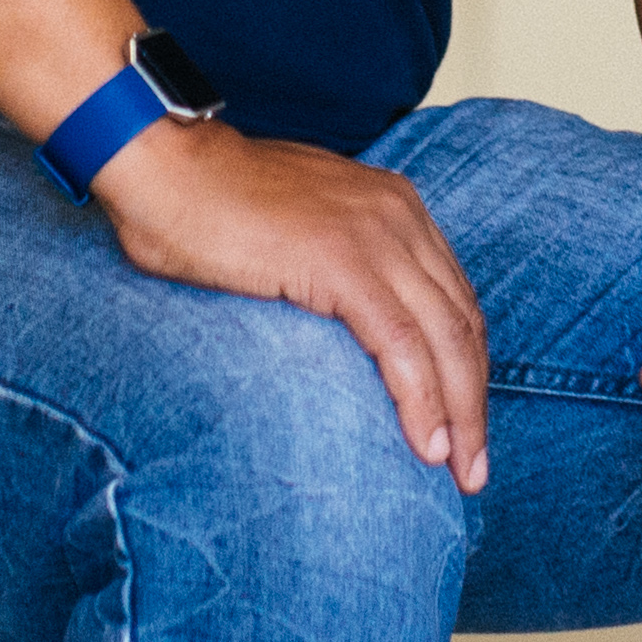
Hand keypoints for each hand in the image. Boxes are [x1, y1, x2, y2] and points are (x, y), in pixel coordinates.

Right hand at [100, 121, 494, 492]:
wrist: (166, 169)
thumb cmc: (213, 207)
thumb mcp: (301, 231)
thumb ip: (338, 266)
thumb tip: (348, 327)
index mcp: (394, 207)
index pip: (455, 298)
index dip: (467, 367)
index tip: (465, 424)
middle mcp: (399, 216)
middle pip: (463, 321)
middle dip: (475, 401)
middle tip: (475, 470)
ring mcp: (374, 235)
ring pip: (445, 337)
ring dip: (461, 414)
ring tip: (461, 472)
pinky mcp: (342, 261)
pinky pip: (400, 343)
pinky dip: (421, 399)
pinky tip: (426, 443)